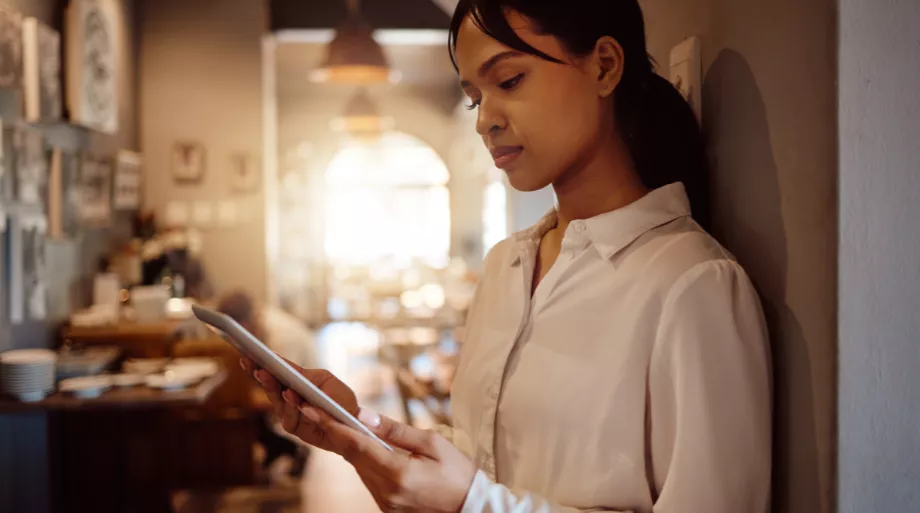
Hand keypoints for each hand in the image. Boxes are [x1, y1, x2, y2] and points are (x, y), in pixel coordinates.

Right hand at [241, 357, 373, 452]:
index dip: (263, 362)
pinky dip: (290, 406)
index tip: (251, 354)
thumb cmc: (340, 398)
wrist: (353, 423)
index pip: (277, 370)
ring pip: (276, 401)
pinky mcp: (294, 427)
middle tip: (256, 366)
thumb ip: (306, 376)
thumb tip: (287, 372)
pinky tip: (290, 396)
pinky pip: (288, 417)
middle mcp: (288, 397)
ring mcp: (289, 412)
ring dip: (273, 389)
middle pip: (271, 385)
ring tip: (268, 376)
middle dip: (262, 375)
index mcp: (295, 382)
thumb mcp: (325, 380)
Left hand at [305, 404, 476, 512]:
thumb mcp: (432, 443)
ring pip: (358, 468)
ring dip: (350, 446)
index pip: (355, 445)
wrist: (471, 508)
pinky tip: (364, 446)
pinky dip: (364, 461)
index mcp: (398, 473)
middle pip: (351, 456)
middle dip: (333, 431)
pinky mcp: (387, 507)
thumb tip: (363, 415)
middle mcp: (386, 492)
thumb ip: (395, 430)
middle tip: (314, 408)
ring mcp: (385, 503)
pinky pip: (369, 479)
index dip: (330, 425)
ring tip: (338, 422)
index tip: (310, 408)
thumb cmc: (458, 473)